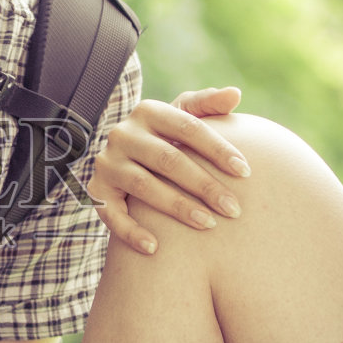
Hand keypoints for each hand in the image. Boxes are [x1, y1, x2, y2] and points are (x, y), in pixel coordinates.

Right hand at [89, 89, 248, 253]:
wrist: (129, 160)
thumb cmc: (169, 138)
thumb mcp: (184, 117)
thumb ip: (208, 105)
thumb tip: (235, 94)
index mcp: (148, 111)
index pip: (188, 126)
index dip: (217, 149)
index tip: (246, 172)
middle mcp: (122, 134)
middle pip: (168, 159)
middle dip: (204, 185)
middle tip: (233, 208)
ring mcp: (107, 163)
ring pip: (143, 185)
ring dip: (177, 207)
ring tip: (208, 224)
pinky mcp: (97, 191)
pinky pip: (111, 214)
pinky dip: (131, 232)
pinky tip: (155, 248)